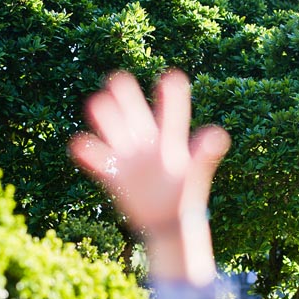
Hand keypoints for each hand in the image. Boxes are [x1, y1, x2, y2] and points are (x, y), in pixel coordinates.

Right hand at [69, 70, 229, 283]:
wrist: (167, 220)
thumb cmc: (186, 194)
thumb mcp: (197, 173)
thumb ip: (205, 154)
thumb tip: (218, 135)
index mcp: (171, 140)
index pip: (172, 114)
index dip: (172, 96)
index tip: (173, 77)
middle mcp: (147, 142)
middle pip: (136, 114)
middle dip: (127, 97)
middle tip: (119, 79)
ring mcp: (130, 156)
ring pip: (114, 129)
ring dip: (106, 116)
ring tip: (98, 103)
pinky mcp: (115, 173)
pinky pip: (99, 159)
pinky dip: (88, 151)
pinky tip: (79, 144)